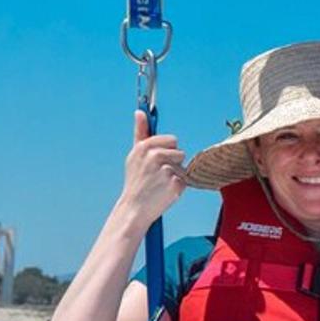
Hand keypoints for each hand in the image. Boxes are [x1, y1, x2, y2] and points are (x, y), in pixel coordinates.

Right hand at [119, 110, 186, 226]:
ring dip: (176, 175)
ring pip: (183, 167)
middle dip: (173, 162)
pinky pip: (185, 180)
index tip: (157, 162)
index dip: (168, 151)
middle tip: (158, 175)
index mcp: (145, 147)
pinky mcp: (175, 184)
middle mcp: (155, 156)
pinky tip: (165, 192)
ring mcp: (165, 170)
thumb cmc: (136, 180)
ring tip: (161, 183)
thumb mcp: (135, 155)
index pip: (172, 140)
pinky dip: (178, 187)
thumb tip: (139, 112)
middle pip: (180, 152)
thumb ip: (140, 132)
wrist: (134, 208)